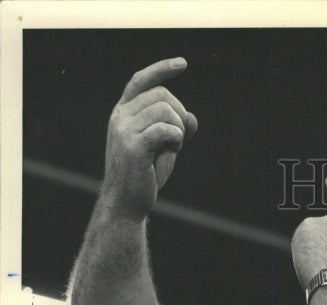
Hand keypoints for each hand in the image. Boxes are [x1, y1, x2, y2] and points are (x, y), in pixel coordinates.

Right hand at [100, 57, 197, 221]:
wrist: (127, 203)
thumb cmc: (145, 175)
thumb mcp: (164, 147)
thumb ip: (176, 129)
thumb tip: (191, 116)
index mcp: (123, 112)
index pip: (142, 80)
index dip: (162, 69)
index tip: (183, 64)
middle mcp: (120, 116)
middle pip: (162, 95)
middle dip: (179, 114)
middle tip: (178, 140)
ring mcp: (124, 130)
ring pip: (165, 110)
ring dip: (179, 129)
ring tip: (173, 148)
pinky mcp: (133, 146)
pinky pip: (165, 129)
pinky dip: (176, 138)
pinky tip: (173, 150)